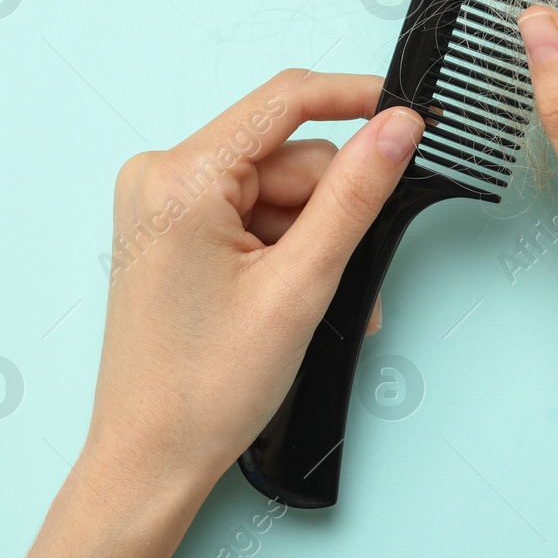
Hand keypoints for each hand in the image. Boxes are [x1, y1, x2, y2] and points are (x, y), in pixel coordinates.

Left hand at [84, 69, 425, 490]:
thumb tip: (396, 128)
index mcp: (179, 178)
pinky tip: (292, 299)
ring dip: (311, 241)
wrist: (149, 458)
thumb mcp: (299, 286)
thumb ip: (354, 197)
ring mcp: (161, 206)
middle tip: (349, 275)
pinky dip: (284, 252)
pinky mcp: (170, 232)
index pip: (284, 102)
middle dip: (330, 211)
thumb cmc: (202, 390)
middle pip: (285, 157)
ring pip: (274, 191)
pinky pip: (249, 216)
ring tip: (315, 305)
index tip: (408, 116)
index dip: (355, 99)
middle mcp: (159, 177)